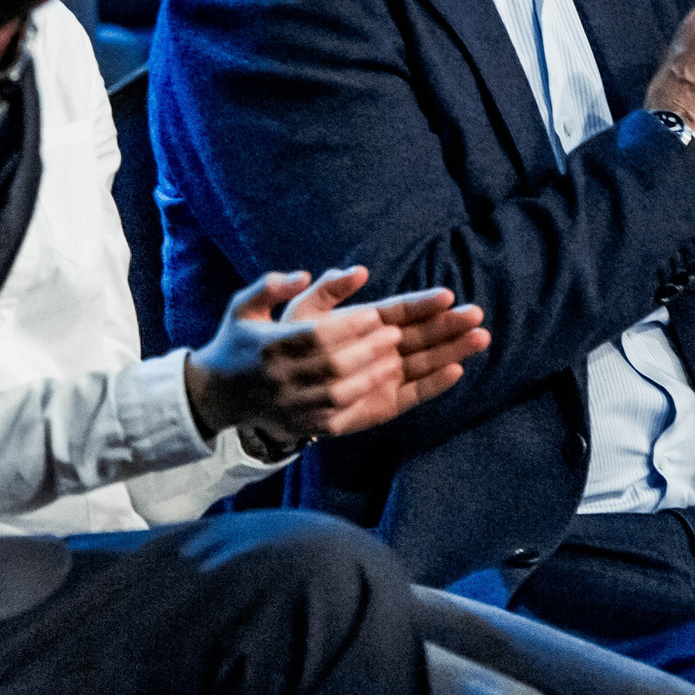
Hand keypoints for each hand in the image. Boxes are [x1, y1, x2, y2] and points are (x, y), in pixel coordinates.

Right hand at [184, 266, 490, 452]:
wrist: (220, 400)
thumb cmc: (238, 342)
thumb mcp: (246, 305)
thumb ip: (277, 285)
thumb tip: (345, 271)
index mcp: (294, 340)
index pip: (356, 324)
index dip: (402, 311)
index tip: (441, 299)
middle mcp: (316, 374)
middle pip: (384, 350)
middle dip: (430, 332)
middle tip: (470, 316)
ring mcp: (328, 402)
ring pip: (392, 377)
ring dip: (436, 356)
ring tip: (474, 338)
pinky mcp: (336, 422)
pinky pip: (388, 405)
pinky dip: (423, 390)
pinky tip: (454, 372)